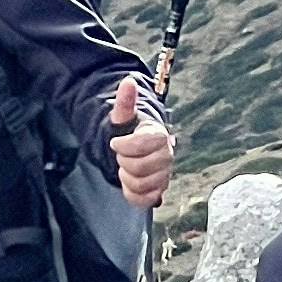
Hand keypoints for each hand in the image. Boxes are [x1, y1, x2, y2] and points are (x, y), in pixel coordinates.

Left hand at [108, 76, 175, 207]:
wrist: (132, 149)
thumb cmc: (128, 131)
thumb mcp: (123, 115)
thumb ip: (125, 100)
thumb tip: (127, 82)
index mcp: (158, 134)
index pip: (144, 144)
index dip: (124, 145)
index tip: (115, 142)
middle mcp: (166, 155)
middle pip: (144, 167)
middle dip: (125, 162)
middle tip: (120, 156)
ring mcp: (164, 174)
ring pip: (145, 185)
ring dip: (127, 178)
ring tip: (124, 168)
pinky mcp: (158, 190)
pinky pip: (146, 199)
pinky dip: (133, 193)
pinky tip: (128, 182)